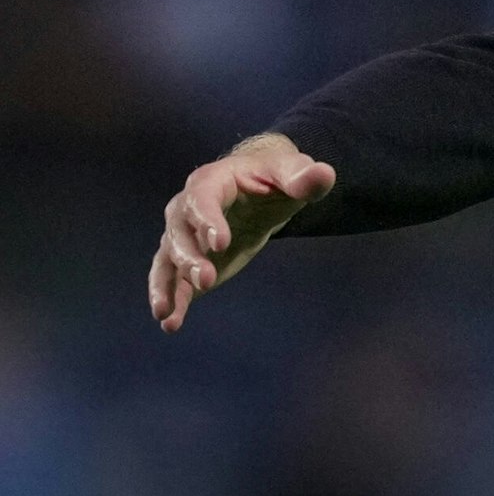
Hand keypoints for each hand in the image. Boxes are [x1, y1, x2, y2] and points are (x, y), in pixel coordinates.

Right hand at [148, 134, 334, 333]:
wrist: (261, 188)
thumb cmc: (276, 176)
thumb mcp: (292, 172)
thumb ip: (303, 176)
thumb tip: (324, 174)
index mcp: (211, 181)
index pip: (202, 199)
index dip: (208, 220)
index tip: (220, 243)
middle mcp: (186, 209)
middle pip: (179, 233)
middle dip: (189, 257)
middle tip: (205, 279)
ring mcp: (184, 237)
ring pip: (167, 259)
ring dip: (166, 286)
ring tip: (166, 312)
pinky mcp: (189, 262)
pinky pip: (173, 281)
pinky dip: (172, 300)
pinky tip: (171, 323)